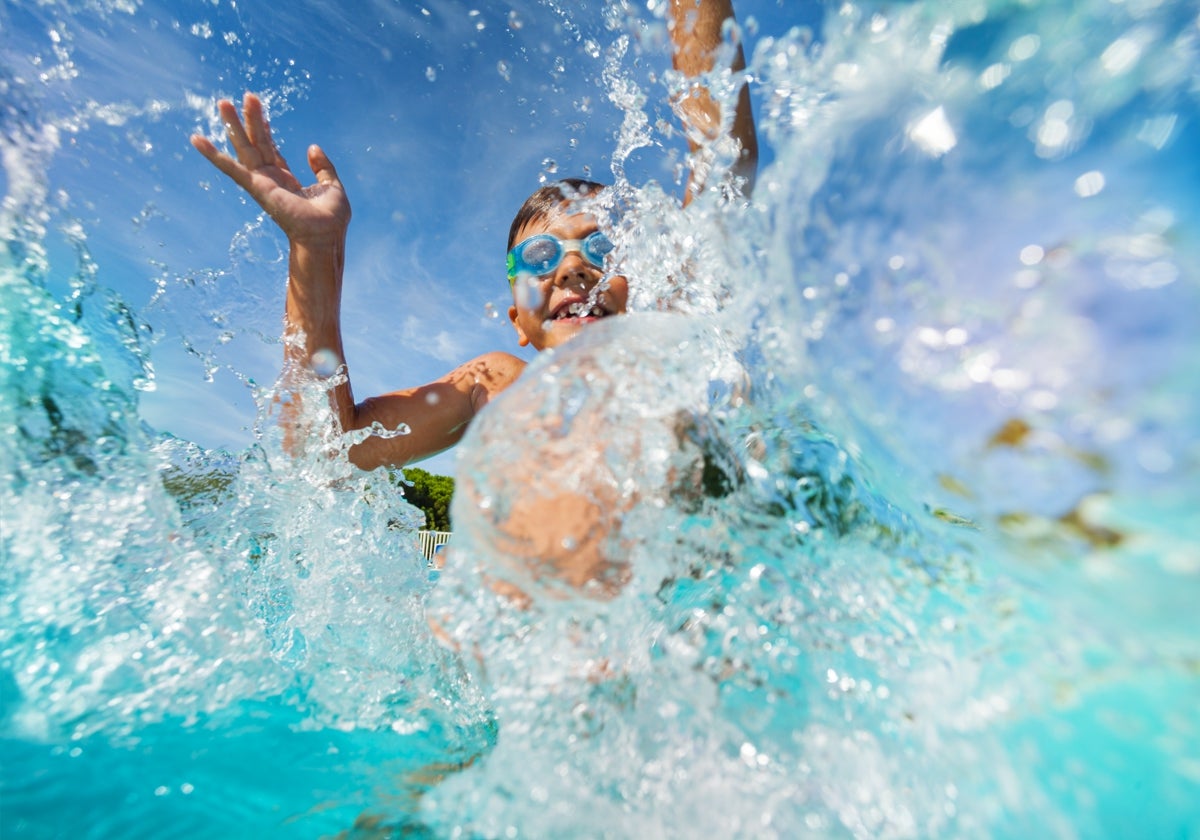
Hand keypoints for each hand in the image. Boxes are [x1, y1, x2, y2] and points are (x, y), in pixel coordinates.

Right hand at [190, 93, 350, 243]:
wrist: (326, 236)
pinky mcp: (256, 187)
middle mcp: (271, 179)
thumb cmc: (331, 219)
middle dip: (251, 120)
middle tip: (247, 95)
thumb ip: (323, 166)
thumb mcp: (332, 186)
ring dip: (234, 125)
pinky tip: (197, 139)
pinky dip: (213, 155)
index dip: (267, 131)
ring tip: (223, 102)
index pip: (272, 150)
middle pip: (257, 143)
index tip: (262, 113)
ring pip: (245, 148)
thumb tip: (312, 147)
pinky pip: (231, 169)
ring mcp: (261, 183)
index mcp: (286, 180)